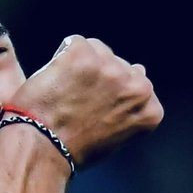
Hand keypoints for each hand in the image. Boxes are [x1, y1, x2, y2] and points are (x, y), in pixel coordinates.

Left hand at [6, 35, 162, 167]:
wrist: (42, 149)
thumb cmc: (72, 149)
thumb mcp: (115, 134)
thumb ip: (129, 105)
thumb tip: (139, 69)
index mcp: (150, 109)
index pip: (136, 83)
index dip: (108, 93)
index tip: (93, 108)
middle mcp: (137, 86)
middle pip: (118, 65)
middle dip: (98, 77)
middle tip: (75, 102)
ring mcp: (112, 68)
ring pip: (97, 50)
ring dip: (80, 65)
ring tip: (64, 94)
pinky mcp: (84, 54)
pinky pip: (74, 43)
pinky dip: (61, 57)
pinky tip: (55, 81)